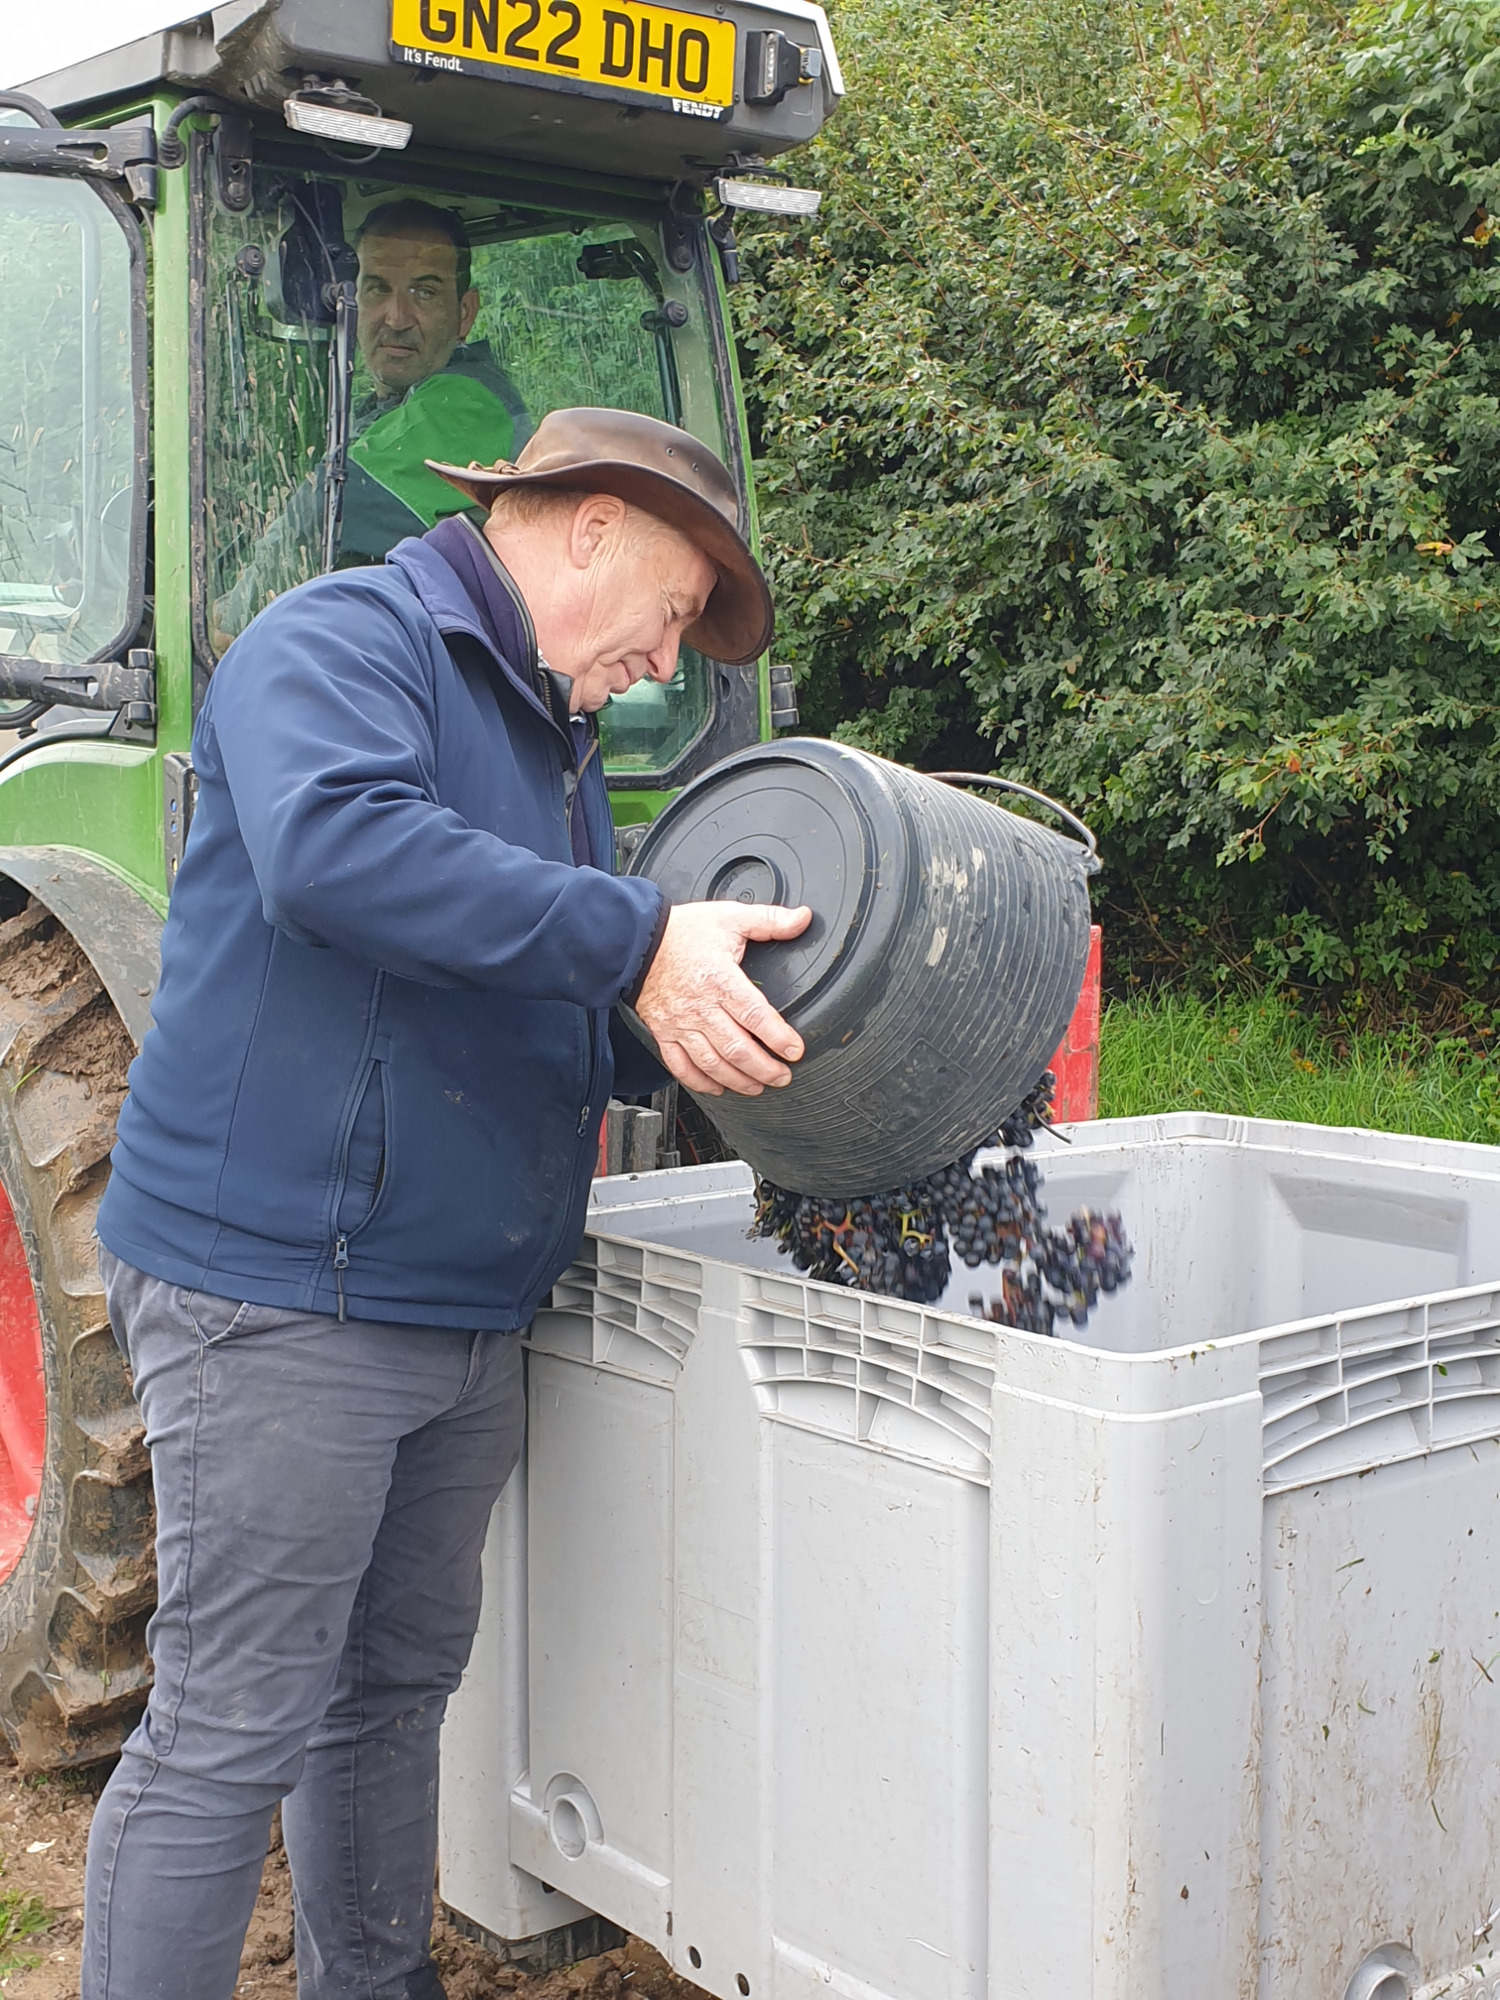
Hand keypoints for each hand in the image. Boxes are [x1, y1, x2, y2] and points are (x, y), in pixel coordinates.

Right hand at [633, 901, 810, 1096]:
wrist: (635, 941)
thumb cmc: (681, 931)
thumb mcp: (730, 917)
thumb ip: (769, 920)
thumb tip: (802, 919)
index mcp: (720, 979)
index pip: (755, 1015)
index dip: (778, 1037)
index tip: (794, 1051)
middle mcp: (700, 1007)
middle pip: (737, 1048)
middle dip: (764, 1068)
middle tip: (783, 1076)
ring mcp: (681, 1024)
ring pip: (712, 1063)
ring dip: (738, 1080)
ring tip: (758, 1086)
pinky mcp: (664, 1033)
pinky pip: (681, 1066)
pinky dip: (700, 1082)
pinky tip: (718, 1087)